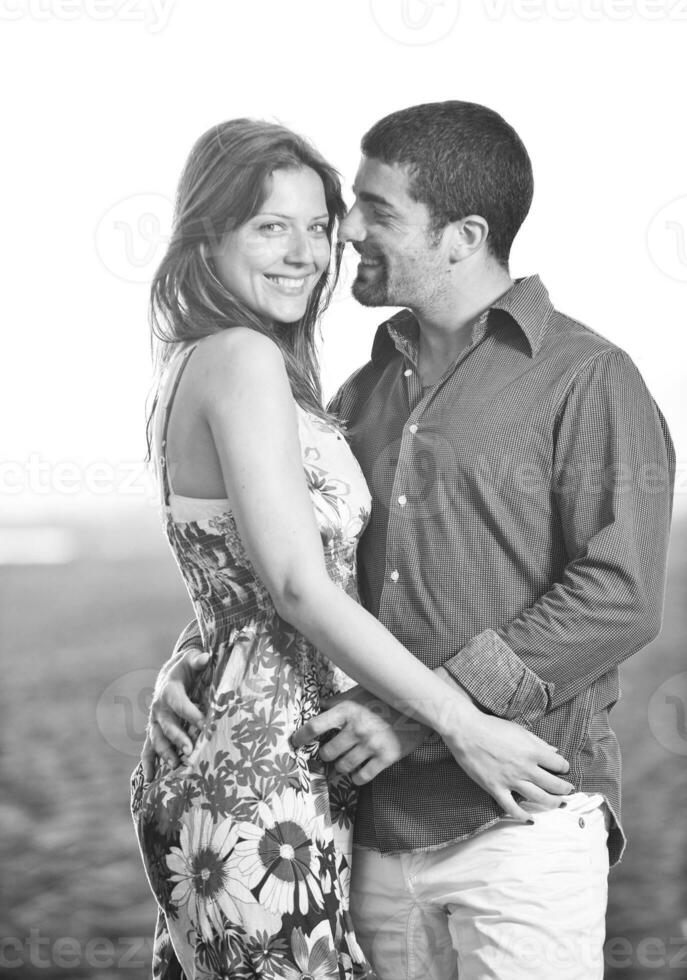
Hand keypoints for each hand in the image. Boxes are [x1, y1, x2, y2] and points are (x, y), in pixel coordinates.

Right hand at [141, 647, 210, 780]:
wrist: (170, 674)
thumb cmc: (186, 668)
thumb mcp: (192, 660)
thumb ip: (199, 660)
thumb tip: (206, 658)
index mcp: (169, 690)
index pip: (180, 704)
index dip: (192, 714)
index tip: (205, 724)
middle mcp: (159, 708)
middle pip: (167, 725)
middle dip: (177, 738)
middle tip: (190, 750)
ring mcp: (155, 722)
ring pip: (156, 739)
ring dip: (165, 753)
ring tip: (174, 766)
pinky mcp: (155, 731)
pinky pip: (148, 749)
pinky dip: (148, 763)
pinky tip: (151, 779)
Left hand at [291, 686, 430, 784]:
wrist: (421, 707)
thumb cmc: (386, 697)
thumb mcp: (360, 692)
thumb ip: (339, 701)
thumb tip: (318, 706)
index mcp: (347, 709)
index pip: (315, 726)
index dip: (301, 737)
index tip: (295, 743)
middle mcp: (357, 728)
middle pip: (327, 753)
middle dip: (325, 755)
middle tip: (328, 754)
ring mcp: (372, 744)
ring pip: (343, 767)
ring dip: (340, 767)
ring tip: (343, 762)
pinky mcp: (386, 758)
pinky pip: (362, 777)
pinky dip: (356, 777)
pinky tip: (357, 772)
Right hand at [443, 705, 574, 821]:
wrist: (465, 731)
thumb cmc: (491, 726)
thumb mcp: (518, 730)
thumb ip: (538, 742)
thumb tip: (554, 751)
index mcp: (532, 751)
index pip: (558, 764)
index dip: (564, 767)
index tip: (563, 769)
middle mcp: (524, 768)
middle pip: (553, 785)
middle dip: (564, 789)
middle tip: (568, 791)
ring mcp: (510, 780)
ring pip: (538, 798)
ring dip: (552, 803)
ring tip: (557, 803)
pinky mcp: (495, 789)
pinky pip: (512, 807)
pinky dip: (522, 815)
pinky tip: (530, 819)